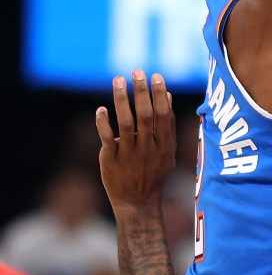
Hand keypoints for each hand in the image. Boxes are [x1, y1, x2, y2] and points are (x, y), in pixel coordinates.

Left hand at [97, 71, 175, 213]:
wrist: (137, 202)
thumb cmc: (154, 172)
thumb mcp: (167, 150)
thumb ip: (167, 124)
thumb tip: (167, 95)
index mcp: (164, 145)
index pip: (163, 115)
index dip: (160, 95)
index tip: (156, 76)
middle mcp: (148, 148)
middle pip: (145, 115)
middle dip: (141, 92)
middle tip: (137, 71)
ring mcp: (129, 154)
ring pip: (125, 122)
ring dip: (121, 99)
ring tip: (118, 80)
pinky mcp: (111, 160)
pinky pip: (107, 138)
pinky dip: (103, 123)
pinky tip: (102, 108)